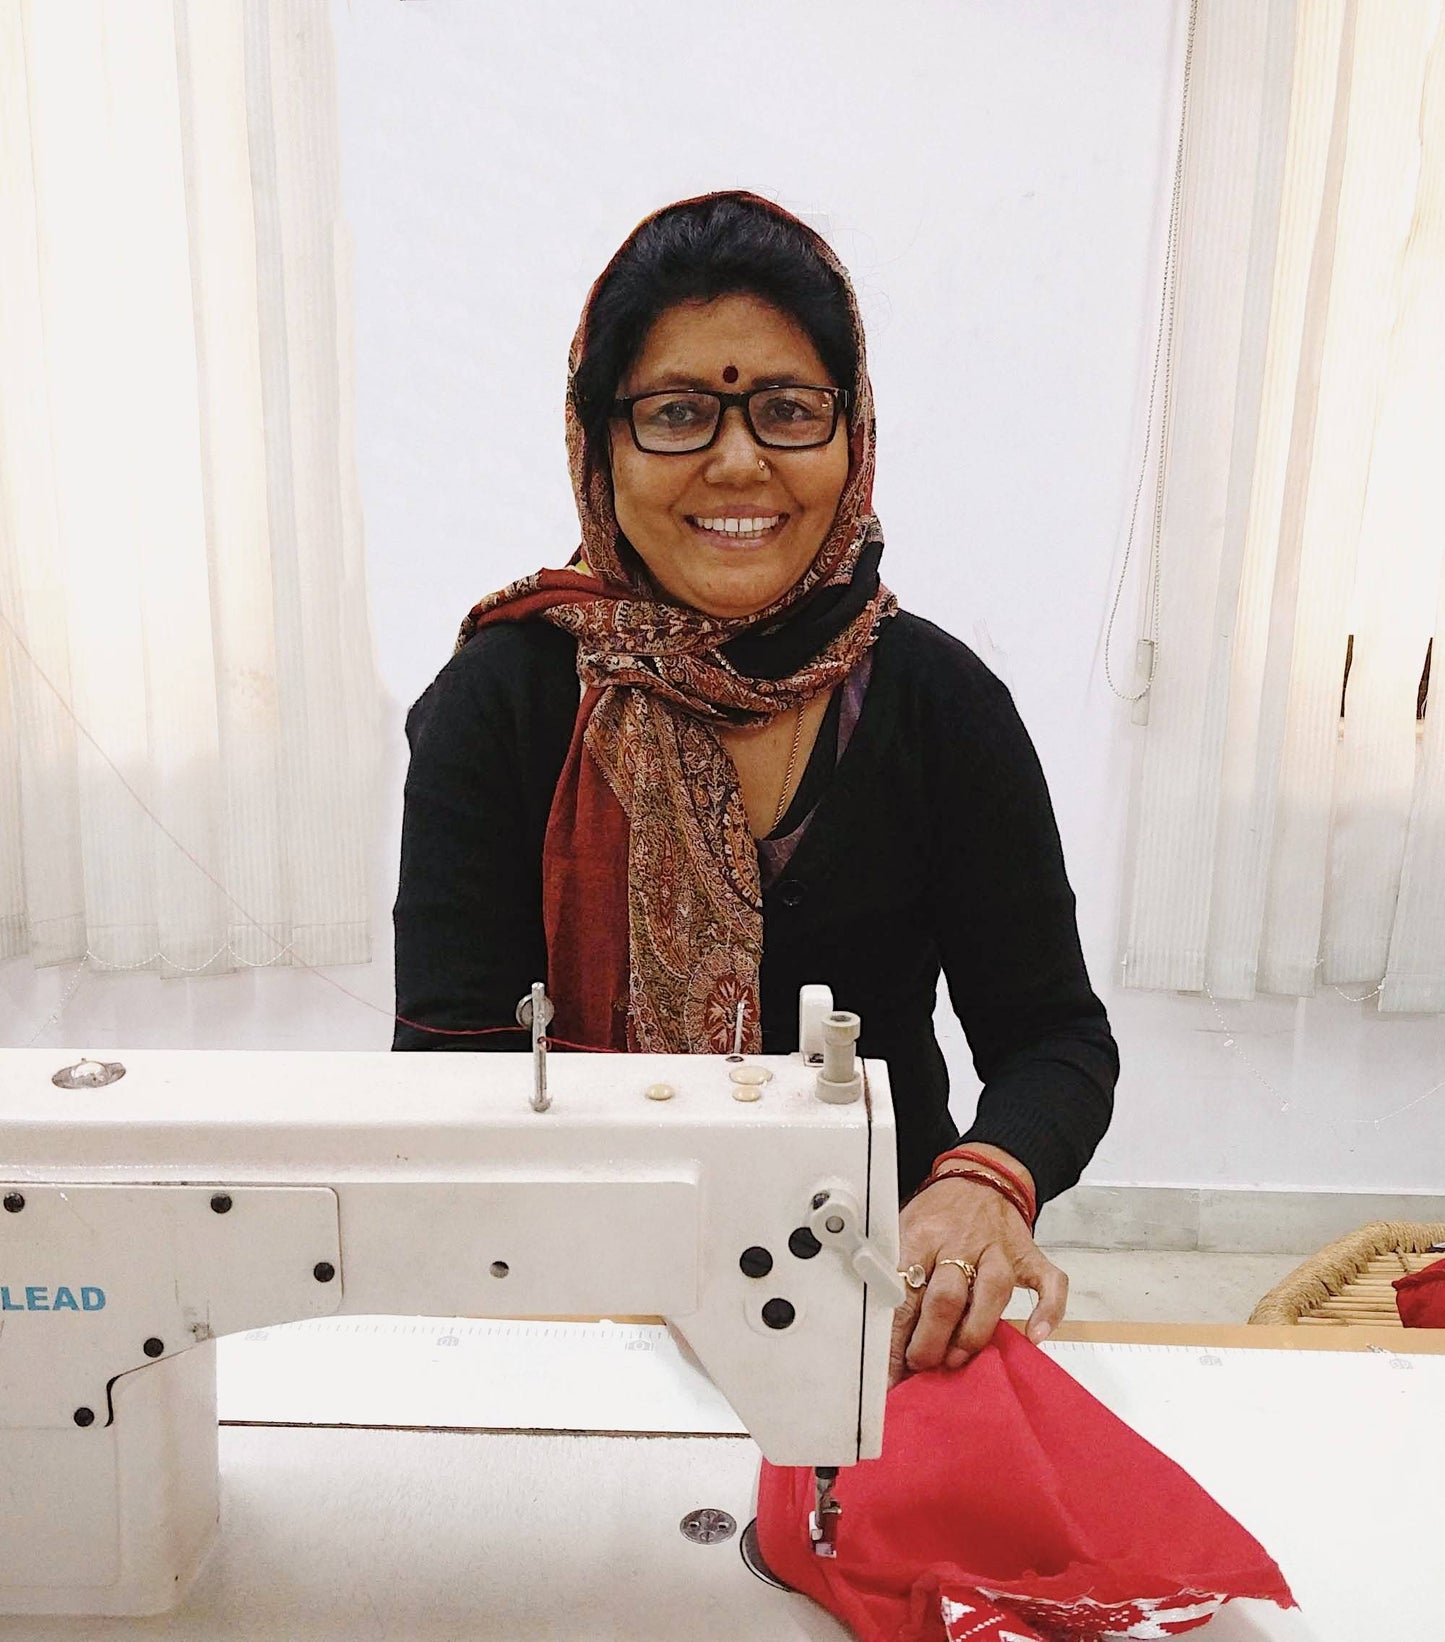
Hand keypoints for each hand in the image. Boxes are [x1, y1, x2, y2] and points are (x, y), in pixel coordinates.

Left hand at [889, 1162, 1066, 1386]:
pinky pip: (1049, 1282)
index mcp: (923, 1236)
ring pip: (992, 1293)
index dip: (896, 1335)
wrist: (980, 1177)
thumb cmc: (940, 1214)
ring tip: (955, 1361)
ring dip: (972, 1334)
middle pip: (946, 1297)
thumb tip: (881, 1331)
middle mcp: (962, 1242)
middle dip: (930, 1341)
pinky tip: (1034, 1334)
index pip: (905, 1291)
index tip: (890, 1368)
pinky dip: (1048, 1310)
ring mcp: (999, 1250)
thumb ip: (898, 1274)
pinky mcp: (1029, 1256)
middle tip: (920, 1367)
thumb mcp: (905, 1229)